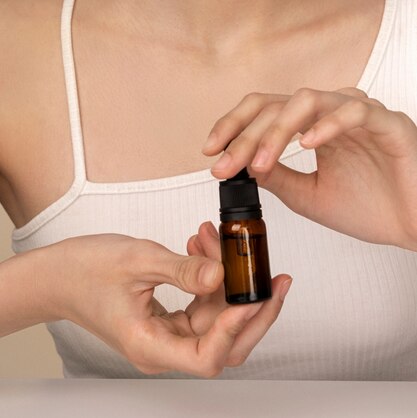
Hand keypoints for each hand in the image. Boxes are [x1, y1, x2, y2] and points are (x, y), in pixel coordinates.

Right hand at [53, 233, 291, 376]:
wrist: (58, 274)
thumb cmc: (84, 271)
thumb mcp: (138, 260)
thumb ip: (182, 270)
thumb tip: (221, 273)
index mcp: (150, 346)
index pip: (208, 357)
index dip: (235, 330)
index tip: (251, 296)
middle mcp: (163, 348)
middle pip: (224, 344)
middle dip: (253, 310)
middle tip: (276, 279)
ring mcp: (167, 335)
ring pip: (216, 320)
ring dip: (227, 281)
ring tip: (220, 238)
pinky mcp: (168, 319)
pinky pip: (201, 304)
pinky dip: (209, 277)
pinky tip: (204, 247)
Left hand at [202, 88, 416, 250]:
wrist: (414, 228)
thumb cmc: (370, 208)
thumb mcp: (308, 195)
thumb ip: (276, 176)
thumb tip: (239, 164)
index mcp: (313, 126)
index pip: (265, 110)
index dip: (233, 125)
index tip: (209, 151)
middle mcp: (331, 113)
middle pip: (277, 104)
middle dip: (245, 135)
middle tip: (224, 164)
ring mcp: (360, 114)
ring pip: (308, 101)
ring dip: (277, 130)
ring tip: (260, 161)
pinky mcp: (388, 123)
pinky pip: (354, 112)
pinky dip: (327, 125)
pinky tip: (307, 144)